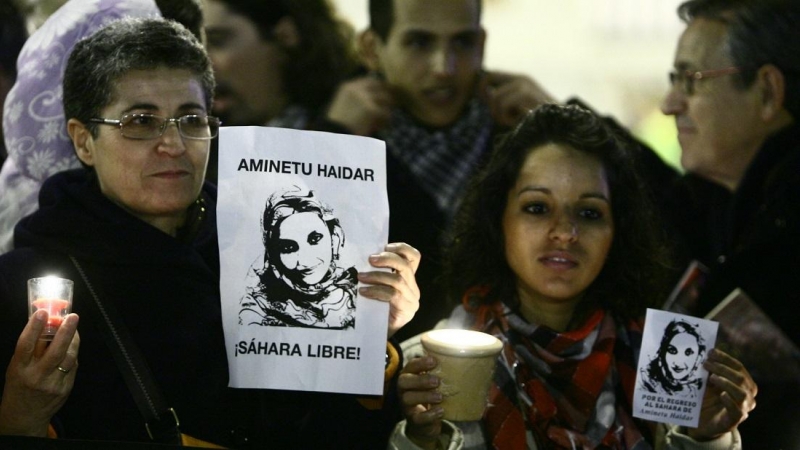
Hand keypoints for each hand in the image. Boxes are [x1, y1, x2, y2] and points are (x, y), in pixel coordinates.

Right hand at [0, 310, 79, 436]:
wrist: (24, 417)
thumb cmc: (19, 387)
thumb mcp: (16, 368)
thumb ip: (30, 350)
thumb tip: (44, 324)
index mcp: (19, 369)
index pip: (26, 346)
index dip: (33, 328)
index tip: (42, 312)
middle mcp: (36, 376)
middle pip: (55, 351)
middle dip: (65, 331)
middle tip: (73, 316)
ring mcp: (53, 384)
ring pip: (69, 357)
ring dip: (74, 340)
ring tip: (74, 327)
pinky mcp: (65, 388)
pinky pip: (73, 366)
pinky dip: (73, 353)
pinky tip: (72, 346)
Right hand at [325, 75, 393, 135]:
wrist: (334, 134)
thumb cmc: (336, 123)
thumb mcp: (342, 105)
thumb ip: (355, 98)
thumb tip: (372, 97)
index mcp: (348, 87)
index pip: (369, 80)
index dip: (379, 87)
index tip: (383, 93)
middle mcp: (358, 89)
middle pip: (380, 86)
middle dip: (386, 96)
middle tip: (389, 105)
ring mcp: (366, 98)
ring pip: (385, 99)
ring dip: (387, 109)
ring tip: (385, 119)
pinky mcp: (372, 110)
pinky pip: (386, 113)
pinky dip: (386, 121)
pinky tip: (382, 127)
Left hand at [357, 242, 420, 337]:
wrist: (377, 336)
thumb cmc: (375, 309)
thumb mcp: (379, 287)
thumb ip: (378, 274)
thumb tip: (362, 257)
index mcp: (408, 278)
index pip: (414, 257)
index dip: (402, 248)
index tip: (385, 245)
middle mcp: (413, 288)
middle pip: (405, 266)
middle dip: (387, 259)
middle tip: (369, 259)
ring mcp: (412, 300)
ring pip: (398, 280)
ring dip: (377, 276)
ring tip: (360, 277)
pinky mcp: (406, 311)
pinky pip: (393, 295)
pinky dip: (376, 291)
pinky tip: (364, 292)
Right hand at [398, 356, 443, 449]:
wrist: (426, 421)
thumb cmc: (430, 393)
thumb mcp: (432, 381)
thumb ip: (438, 371)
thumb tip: (454, 358)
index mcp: (409, 375)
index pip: (410, 366)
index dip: (420, 363)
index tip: (434, 361)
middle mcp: (404, 389)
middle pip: (404, 381)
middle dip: (420, 380)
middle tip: (437, 381)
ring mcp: (406, 405)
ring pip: (408, 398)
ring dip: (425, 396)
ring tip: (440, 397)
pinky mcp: (413, 420)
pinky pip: (417, 418)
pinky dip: (429, 414)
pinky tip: (441, 410)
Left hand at [480, 70, 555, 128]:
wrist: (561, 126)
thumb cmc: (537, 122)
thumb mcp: (518, 110)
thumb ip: (502, 101)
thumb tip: (485, 96)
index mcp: (520, 80)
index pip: (490, 76)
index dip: (481, 89)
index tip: (486, 104)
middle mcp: (522, 79)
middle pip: (487, 86)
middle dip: (492, 107)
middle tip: (504, 119)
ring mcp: (525, 85)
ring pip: (495, 98)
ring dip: (500, 115)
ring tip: (514, 121)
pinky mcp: (526, 94)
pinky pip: (502, 105)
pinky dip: (506, 118)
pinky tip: (519, 121)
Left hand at [688, 349, 756, 440]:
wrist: (702, 423)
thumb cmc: (707, 399)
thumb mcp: (708, 383)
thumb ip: (710, 370)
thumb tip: (705, 353)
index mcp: (744, 383)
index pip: (738, 367)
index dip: (725, 358)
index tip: (711, 352)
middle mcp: (748, 395)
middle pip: (741, 378)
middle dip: (723, 368)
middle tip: (706, 363)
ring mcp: (743, 409)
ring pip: (742, 393)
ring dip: (726, 382)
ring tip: (712, 377)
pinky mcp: (735, 421)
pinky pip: (737, 411)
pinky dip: (730, 401)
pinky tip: (721, 395)